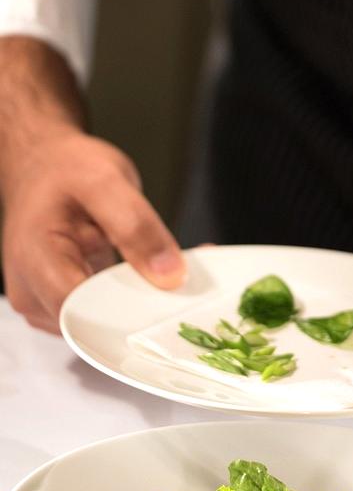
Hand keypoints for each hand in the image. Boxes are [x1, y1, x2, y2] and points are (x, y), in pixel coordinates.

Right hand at [2, 128, 185, 333]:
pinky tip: (148, 273)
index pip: (83, 313)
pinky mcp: (60, 302)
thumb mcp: (106, 182)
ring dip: (137, 303)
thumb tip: (169, 275)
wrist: (44, 166)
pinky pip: (98, 313)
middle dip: (141, 307)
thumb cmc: (65, 169)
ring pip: (98, 324)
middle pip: (92, 324)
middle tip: (184, 277)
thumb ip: (136, 227)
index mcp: (36, 261)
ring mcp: (43, 302)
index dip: (129, 313)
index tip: (171, 296)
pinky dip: (128, 298)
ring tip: (166, 269)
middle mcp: (32, 293)